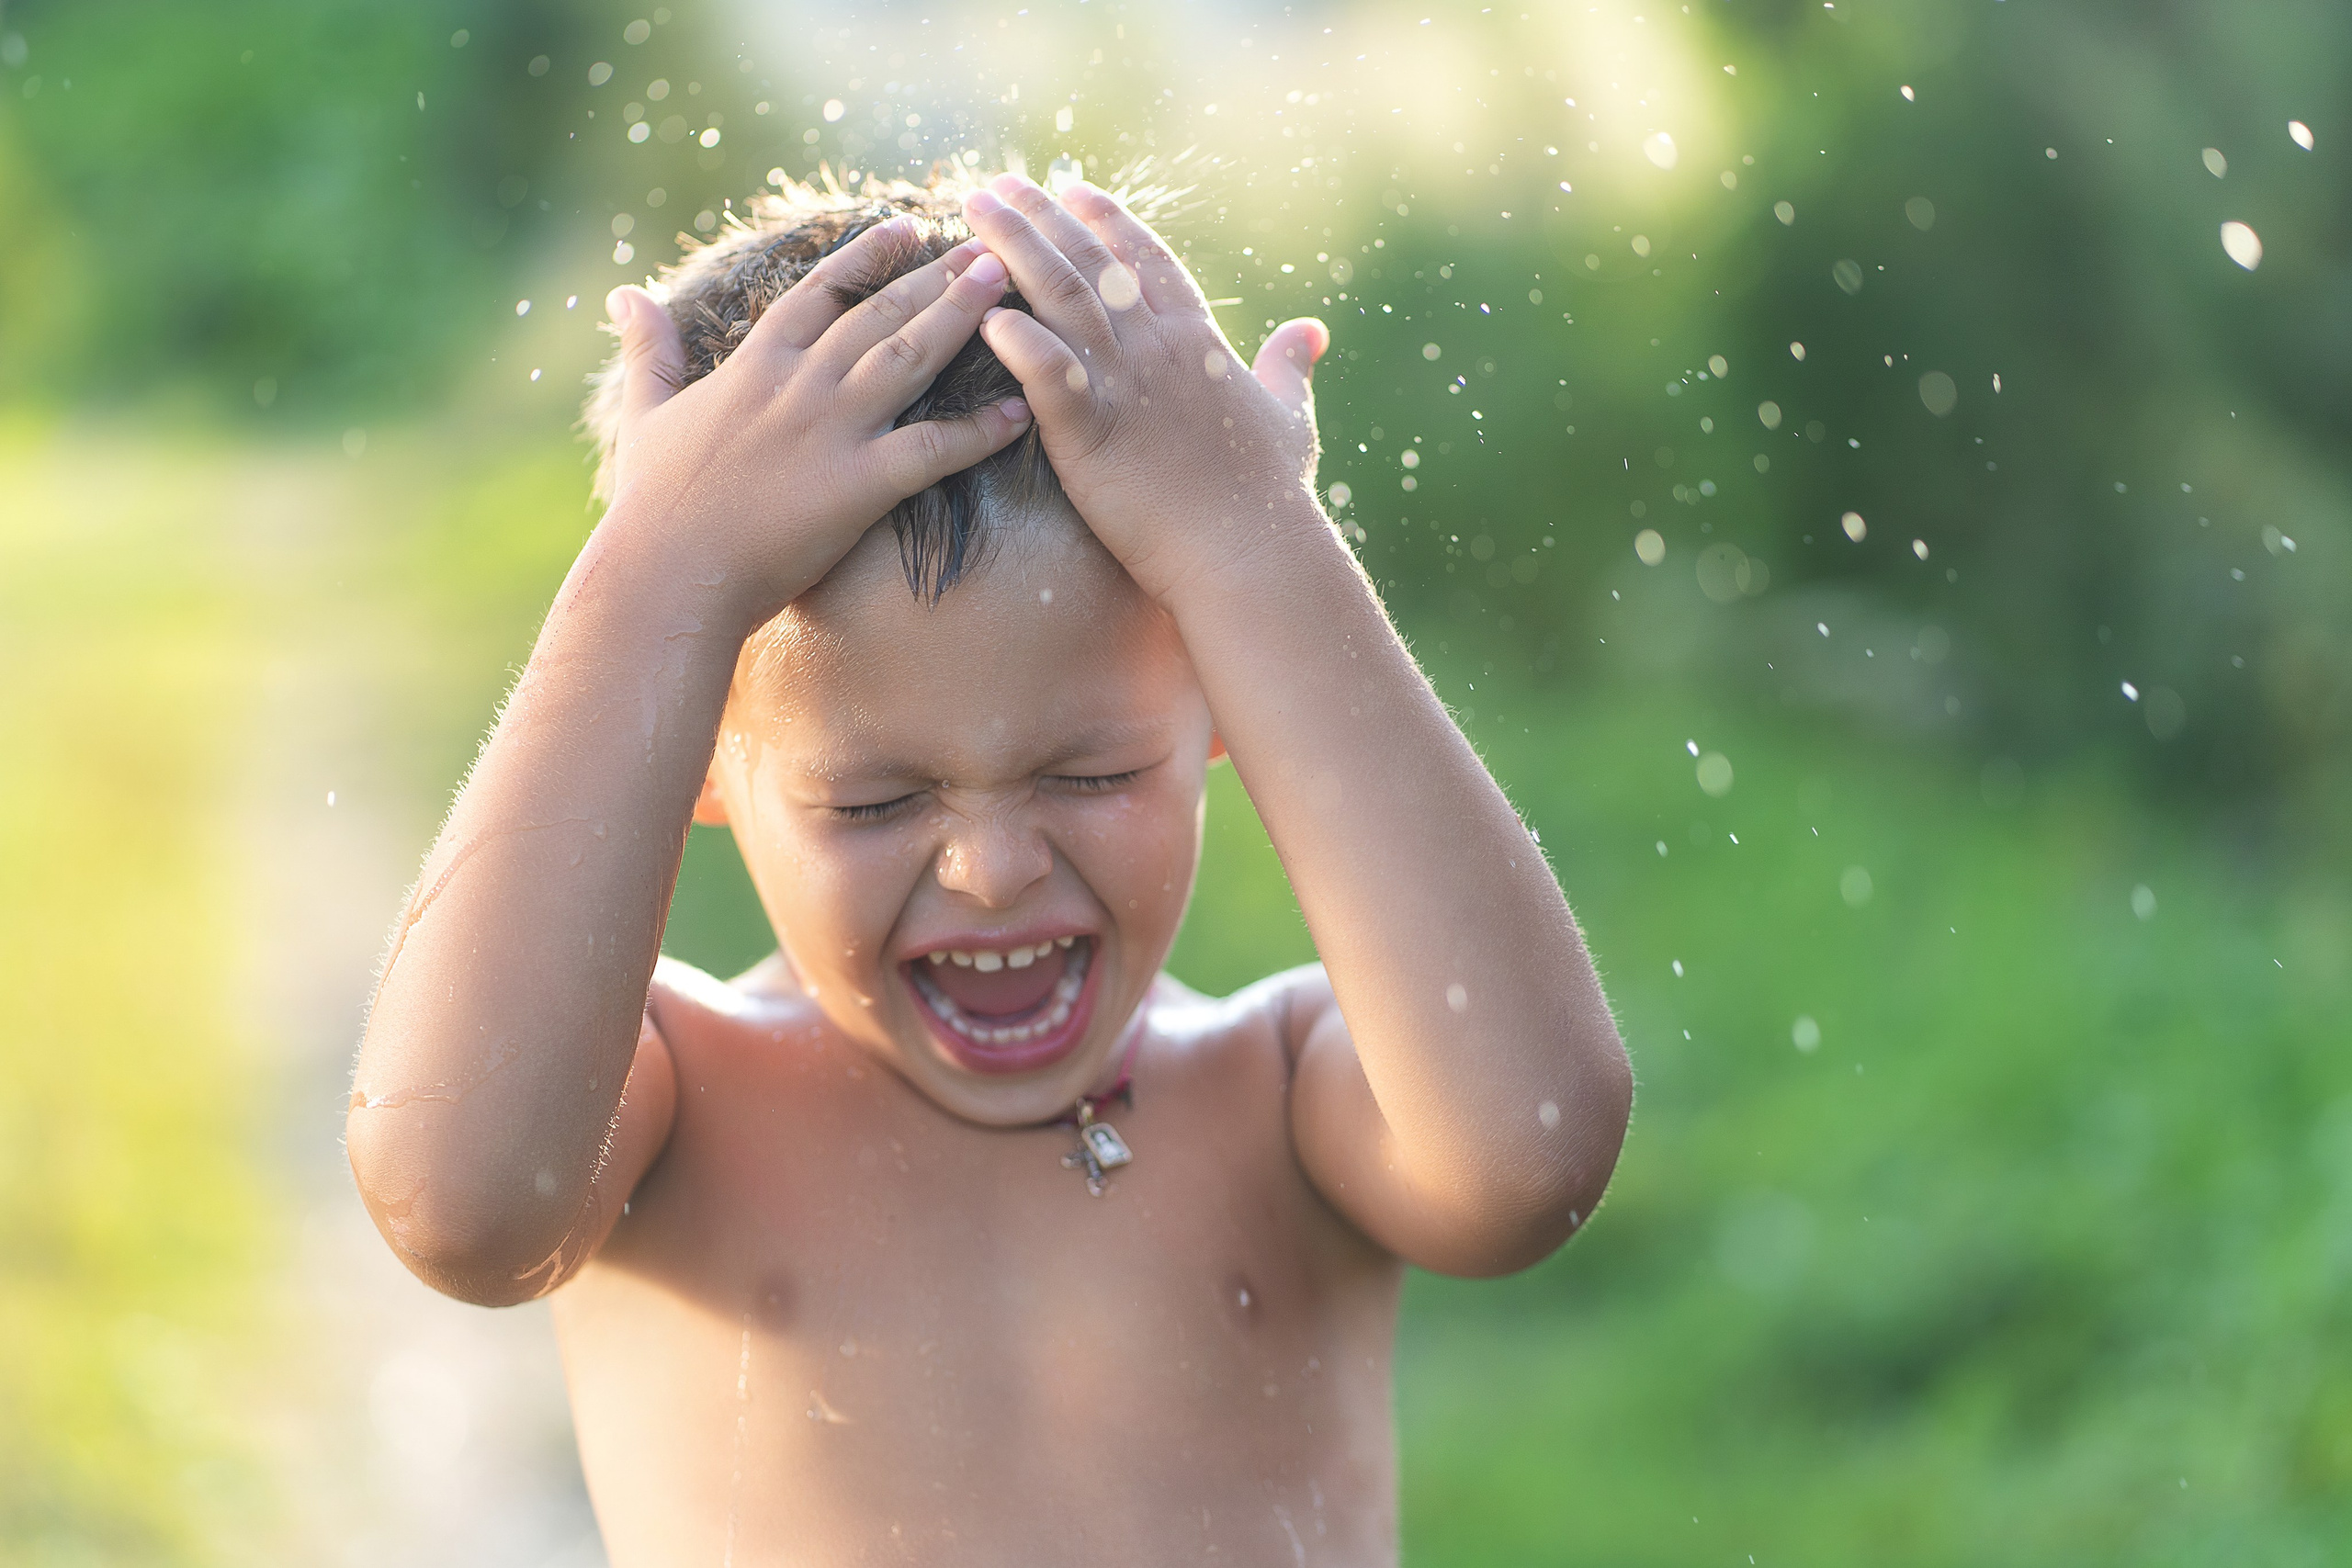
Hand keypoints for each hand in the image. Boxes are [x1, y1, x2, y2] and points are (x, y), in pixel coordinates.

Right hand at [600, 219, 1031, 622]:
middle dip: (936, 276)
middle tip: (986, 247)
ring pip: (910, 358)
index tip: (906, 227)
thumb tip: (624, 294)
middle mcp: (800, 385)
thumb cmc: (652, 505)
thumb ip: (647, 350)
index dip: (866, 257)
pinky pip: (934, 450)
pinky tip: (1021, 411)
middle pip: (880, 313)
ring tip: (1004, 283)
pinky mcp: (858, 485)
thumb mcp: (643, 412)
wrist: (666, 573)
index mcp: (755, 365)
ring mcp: (832, 431)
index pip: (820, 292)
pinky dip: (980, 431)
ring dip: (961, 318)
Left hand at [961, 176, 1330, 602]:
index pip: (1146, 258)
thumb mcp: (1291, 415)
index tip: (1072, 186)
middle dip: (1042, 215)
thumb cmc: (1271, 494)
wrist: (1252, 552)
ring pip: (1060, 296)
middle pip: (1091, 261)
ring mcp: (1124, 386)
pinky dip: (1016, 339)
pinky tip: (982, 312)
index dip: (1107, 218)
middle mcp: (1157, 348)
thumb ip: (1290, 365)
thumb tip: (1314, 331)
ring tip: (975, 213)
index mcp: (1197, 340)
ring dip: (1013, 248)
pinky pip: (1047, 372)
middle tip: (999, 183)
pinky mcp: (1092, 433)